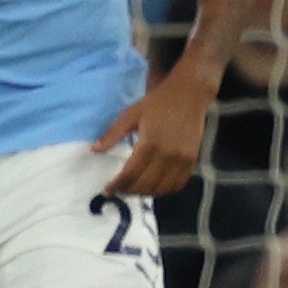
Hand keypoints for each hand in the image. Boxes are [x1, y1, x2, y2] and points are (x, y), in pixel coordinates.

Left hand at [96, 67, 216, 198]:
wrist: (189, 94)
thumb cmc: (157, 103)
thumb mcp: (130, 114)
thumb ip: (112, 134)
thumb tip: (94, 150)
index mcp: (150, 144)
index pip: (130, 175)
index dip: (116, 186)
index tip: (106, 190)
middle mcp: (167, 156)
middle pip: (145, 185)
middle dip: (128, 191)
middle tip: (118, 189)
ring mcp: (182, 161)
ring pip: (161, 189)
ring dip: (146, 193)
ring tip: (134, 188)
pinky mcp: (192, 161)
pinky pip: (178, 184)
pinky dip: (164, 189)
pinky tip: (153, 184)